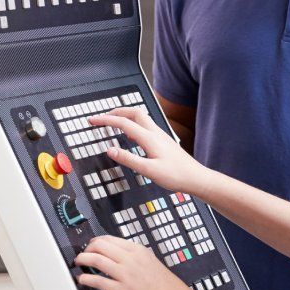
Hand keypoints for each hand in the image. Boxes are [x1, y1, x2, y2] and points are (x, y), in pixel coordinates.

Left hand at [74, 235, 195, 289]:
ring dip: (82, 260)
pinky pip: (98, 281)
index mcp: (138, 250)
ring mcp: (125, 274)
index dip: (96, 241)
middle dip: (87, 248)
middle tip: (83, 254)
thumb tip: (119, 254)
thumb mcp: (151, 260)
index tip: (91, 245)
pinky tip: (82, 280)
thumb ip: (135, 256)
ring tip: (78, 263)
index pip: (109, 238)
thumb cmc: (167, 286)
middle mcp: (130, 259)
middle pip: (100, 245)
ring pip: (96, 260)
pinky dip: (86, 279)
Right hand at [89, 107, 215, 198]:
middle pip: (133, 112)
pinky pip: (145, 126)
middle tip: (102, 118)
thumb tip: (110, 149)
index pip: (123, 123)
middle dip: (115, 111)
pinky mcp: (163, 141)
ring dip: (125, 116)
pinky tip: (131, 136)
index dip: (105, 120)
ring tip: (113, 123)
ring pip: (140, 117)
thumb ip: (128, 159)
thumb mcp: (149, 171)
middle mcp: (155, 133)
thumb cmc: (176, 176)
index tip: (92, 120)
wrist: (196, 178)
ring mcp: (160, 135)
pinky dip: (133, 125)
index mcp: (149, 138)